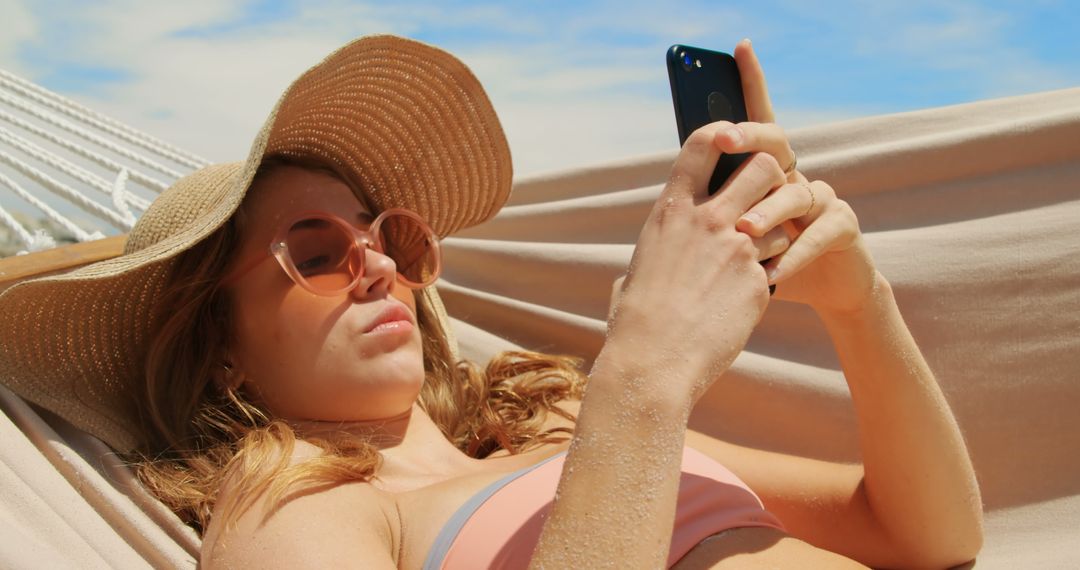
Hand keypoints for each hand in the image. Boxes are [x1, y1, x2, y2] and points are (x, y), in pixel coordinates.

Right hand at [601, 122, 787, 403]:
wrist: (652, 362)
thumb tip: (662, 246)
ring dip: (775, 234)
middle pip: (764, 165)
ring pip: (781, 218)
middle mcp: (708, 219)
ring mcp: (738, 248)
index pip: (705, 142)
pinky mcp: (760, 281)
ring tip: (751, 263)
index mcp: (672, 209)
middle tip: (767, 199)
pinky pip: (779, 263)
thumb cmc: (635, 320)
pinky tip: (743, 299)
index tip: (734, 142)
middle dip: (773, 177)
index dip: (726, 133)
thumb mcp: (640, 265)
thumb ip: (662, 243)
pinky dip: (769, 276)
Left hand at [720, 39, 877, 314]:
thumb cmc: (763, 262)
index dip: (752, 83)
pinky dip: (796, 251)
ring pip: (797, 191)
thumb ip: (717, 210)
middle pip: (776, 144)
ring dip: (767, 212)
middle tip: (727, 138)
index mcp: (765, 173)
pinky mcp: (844, 227)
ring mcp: (823, 198)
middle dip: (752, 137)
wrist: (819, 292)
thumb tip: (674, 194)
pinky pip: (821, 230)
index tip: (739, 47)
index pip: (755, 122)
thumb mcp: (734, 236)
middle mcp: (795, 175)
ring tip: (743, 231)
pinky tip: (774, 270)